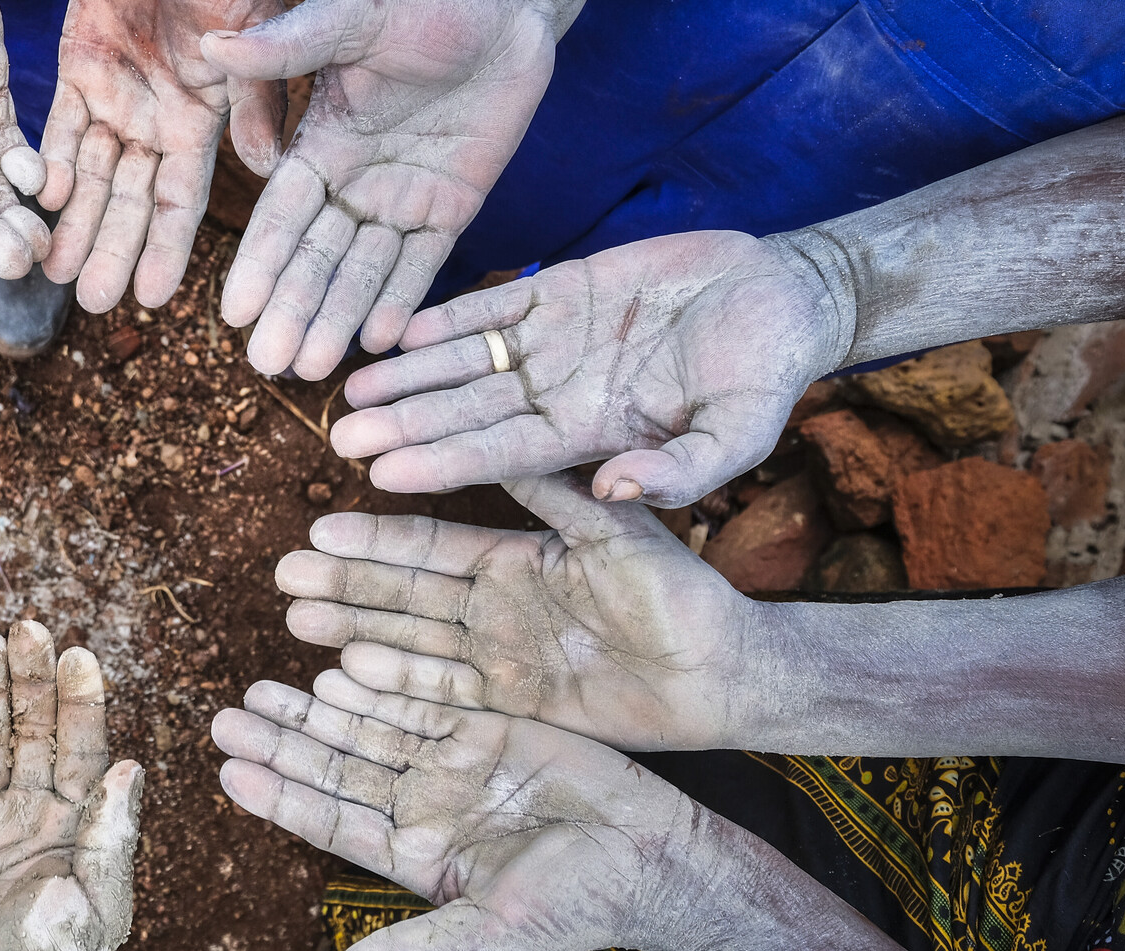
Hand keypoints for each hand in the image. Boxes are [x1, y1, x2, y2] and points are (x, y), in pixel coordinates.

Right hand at [0, 621, 143, 950]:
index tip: (76, 652)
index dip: (80, 700)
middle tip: (22, 626)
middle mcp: (34, 814)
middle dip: (28, 678)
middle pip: (31, 730)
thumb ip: (110, 837)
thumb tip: (132, 765)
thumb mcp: (94, 906)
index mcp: (80, 826)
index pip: (84, 748)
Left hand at [36, 0, 285, 311]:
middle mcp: (159, 115)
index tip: (155, 300)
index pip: (186, 197)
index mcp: (204, 114)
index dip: (170, 247)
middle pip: (133, 199)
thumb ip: (254, 93)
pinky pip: (60, 128)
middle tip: (91, 304)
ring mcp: (116, 93)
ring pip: (92, 174)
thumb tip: (268, 166)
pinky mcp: (78, 67)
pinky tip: (42, 201)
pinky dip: (50, 163)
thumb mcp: (250, 25)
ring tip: (50, 272)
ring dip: (74, 223)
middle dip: (112, 249)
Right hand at [203, 0, 560, 378]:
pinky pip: (424, 263)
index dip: (259, 263)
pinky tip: (380, 339)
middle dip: (293, 309)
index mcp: (321, 141)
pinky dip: (404, 299)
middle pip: (317, 257)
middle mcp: (355, 180)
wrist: (507, 8)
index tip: (233, 311)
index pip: (282, 214)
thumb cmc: (426, 2)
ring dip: (338, 318)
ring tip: (314, 368)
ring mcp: (403, 198)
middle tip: (268, 363)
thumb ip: (292, 45)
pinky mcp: (454, 206)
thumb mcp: (356, 19)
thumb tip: (213, 47)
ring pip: (364, 270)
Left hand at [217, 671, 911, 950]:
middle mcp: (427, 808)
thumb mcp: (491, 932)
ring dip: (319, 709)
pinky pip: (425, 697)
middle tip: (226, 714)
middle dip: (284, 741)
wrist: (655, 858)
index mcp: (417, 857)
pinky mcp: (491, 727)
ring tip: (264, 686)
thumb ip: (419, 947)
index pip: (331, 822)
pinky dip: (385, 683)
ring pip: (371, 729)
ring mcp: (456, 765)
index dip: (280, 796)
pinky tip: (340, 665)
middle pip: (338, 768)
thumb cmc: (577, 905)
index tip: (229, 771)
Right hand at [276, 473, 772, 750]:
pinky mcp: (515, 701)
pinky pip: (445, 689)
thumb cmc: (682, 594)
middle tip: (281, 571)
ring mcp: (502, 653)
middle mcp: (499, 603)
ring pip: (412, 637)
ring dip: (354, 627)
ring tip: (295, 616)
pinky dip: (397, 680)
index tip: (320, 525)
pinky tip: (345, 671)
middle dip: (344, 581)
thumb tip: (506, 442)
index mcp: (519, 556)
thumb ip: (559, 493)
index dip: (376, 537)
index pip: (432, 543)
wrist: (723, 672)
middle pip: (406, 590)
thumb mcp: (618, 532)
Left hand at [331, 231, 850, 504]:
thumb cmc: (766, 375)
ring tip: (353, 388)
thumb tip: (616, 490)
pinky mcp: (562, 287)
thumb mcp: (738, 432)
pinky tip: (400, 327)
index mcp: (593, 433)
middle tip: (340, 440)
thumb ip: (680, 467)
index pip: (503, 456)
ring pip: (467, 360)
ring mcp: (556, 340)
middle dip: (406, 425)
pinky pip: (494, 303)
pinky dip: (449, 314)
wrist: (784, 297)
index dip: (443, 463)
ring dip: (411, 374)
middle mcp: (561, 392)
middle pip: (468, 413)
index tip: (385, 475)